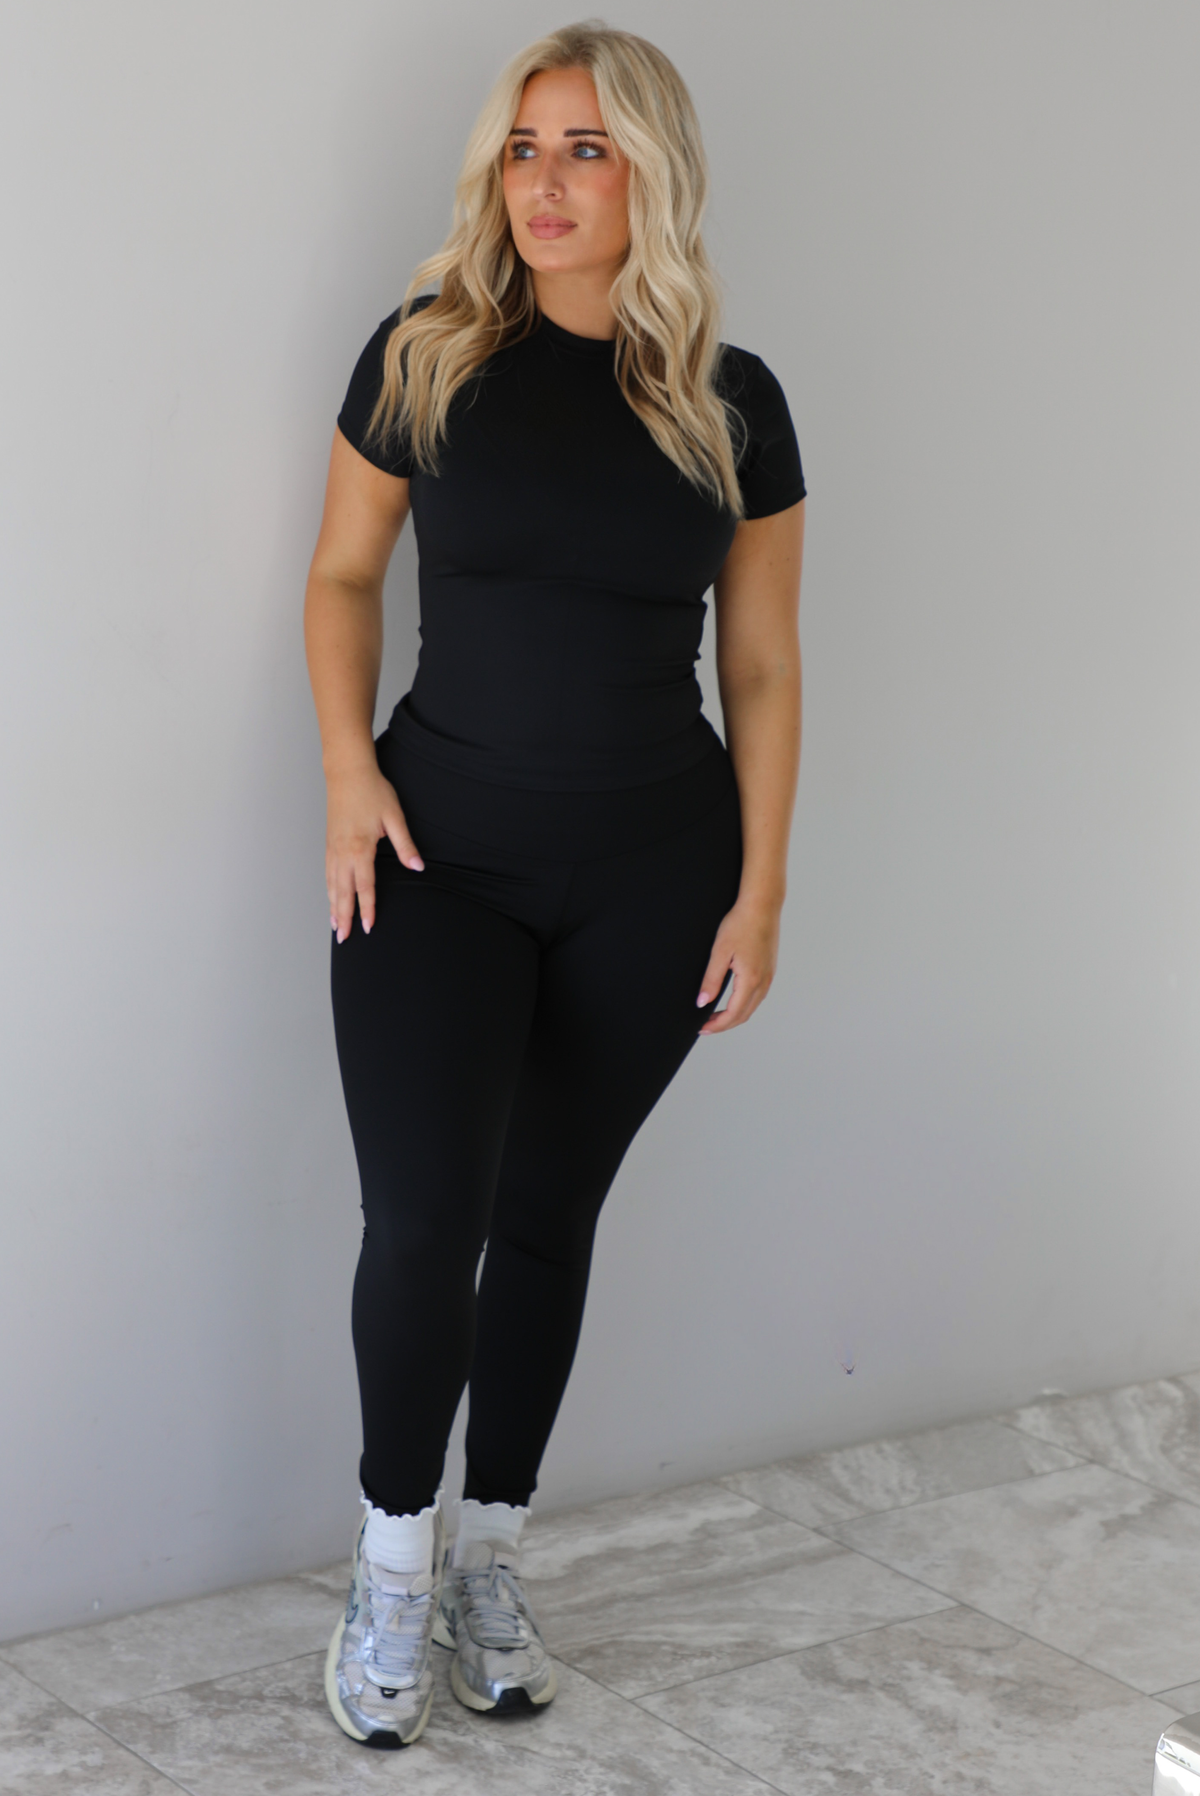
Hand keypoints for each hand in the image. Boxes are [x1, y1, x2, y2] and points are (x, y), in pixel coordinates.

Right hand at [326, 763, 422, 941]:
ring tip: (335, 926)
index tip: (368, 926)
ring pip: (332, 884)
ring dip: (333, 906)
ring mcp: (333, 848)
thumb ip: (406, 845)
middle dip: (344, 916)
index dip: (366, 909)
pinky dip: (328, 889)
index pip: (364, 887)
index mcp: (360, 849)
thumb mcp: (394, 817)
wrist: (347, 772)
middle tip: (344, 938)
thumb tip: (418, 867)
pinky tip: (331, 898)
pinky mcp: (329, 843)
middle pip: (343, 892)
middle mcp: (343, 852)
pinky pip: (327, 873)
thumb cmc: (373, 791)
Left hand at [695, 895, 780, 1035]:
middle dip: (724, 1024)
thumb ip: (711, 980)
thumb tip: (702, 1002)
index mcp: (751, 980)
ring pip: (752, 1006)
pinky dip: (744, 1004)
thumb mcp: (720, 952)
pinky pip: (758, 995)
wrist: (762, 905)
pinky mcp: (770, 969)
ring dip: (735, 1015)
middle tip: (706, 1025)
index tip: (702, 1028)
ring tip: (716, 1015)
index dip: (717, 1025)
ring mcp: (769, 975)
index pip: (733, 1014)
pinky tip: (732, 999)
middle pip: (744, 1014)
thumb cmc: (740, 924)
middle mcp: (764, 981)